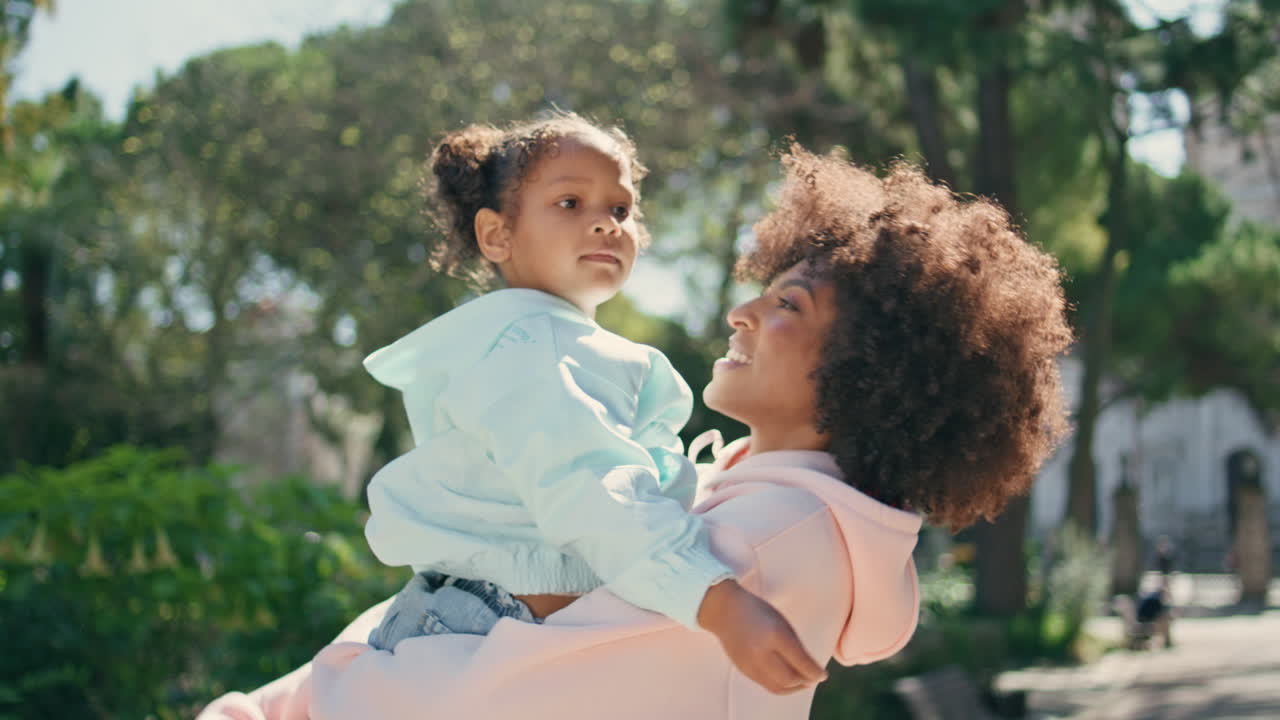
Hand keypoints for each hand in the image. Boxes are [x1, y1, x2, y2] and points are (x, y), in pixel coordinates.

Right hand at [697, 579, 828, 694]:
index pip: (801, 662)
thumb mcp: (781, 622)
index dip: (815, 672)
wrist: (725, 611)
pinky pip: (766, 684)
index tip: (824, 674)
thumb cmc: (757, 611)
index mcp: (775, 634)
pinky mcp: (743, 670)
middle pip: (790, 679)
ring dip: (793, 688)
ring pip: (777, 687)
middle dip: (805, 682)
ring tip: (803, 682)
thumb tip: (811, 668)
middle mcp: (762, 652)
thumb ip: (796, 645)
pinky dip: (780, 686)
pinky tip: (786, 679)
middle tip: (814, 679)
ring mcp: (750, 663)